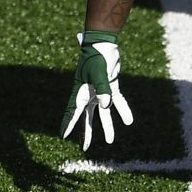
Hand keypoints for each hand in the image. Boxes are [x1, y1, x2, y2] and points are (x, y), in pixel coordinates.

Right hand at [61, 30, 132, 151]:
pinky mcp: (111, 87)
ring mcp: (100, 91)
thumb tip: (106, 106)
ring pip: (103, 113)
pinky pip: (118, 101)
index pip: (73, 111)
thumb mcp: (99, 73)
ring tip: (110, 141)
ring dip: (107, 126)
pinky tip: (129, 120)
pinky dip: (123, 110)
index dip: (68, 124)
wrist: (104, 44)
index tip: (63, 135)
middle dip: (86, 133)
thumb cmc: (97, 57)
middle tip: (85, 148)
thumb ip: (103, 89)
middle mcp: (89, 94)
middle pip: (87, 117)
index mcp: (81, 92)